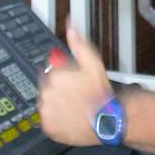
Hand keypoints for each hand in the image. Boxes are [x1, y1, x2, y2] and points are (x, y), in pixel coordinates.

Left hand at [38, 20, 110, 145]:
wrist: (107, 121)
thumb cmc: (101, 93)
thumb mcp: (93, 63)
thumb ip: (79, 45)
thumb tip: (70, 27)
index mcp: (55, 76)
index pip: (50, 72)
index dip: (63, 76)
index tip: (74, 82)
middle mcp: (47, 93)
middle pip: (47, 87)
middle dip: (58, 89)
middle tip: (75, 95)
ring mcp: (46, 111)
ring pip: (46, 103)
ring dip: (56, 103)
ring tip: (73, 106)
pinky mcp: (48, 127)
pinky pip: (48, 120)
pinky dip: (56, 119)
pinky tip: (69, 117)